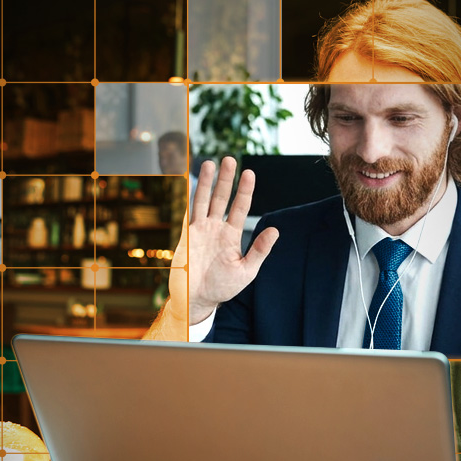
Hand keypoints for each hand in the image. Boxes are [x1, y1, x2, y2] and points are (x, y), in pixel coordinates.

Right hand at [167, 157, 278, 324]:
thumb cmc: (223, 287)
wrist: (197, 300)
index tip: (249, 173)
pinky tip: (189, 183)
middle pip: (222, 198)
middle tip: (229, 159)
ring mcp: (200, 231)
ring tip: (210, 163)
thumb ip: (259, 250)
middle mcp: (216, 229)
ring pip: (204, 201)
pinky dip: (189, 199)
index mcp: (232, 236)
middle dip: (226, 179)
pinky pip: (188, 214)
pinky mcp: (186, 237)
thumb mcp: (246, 271)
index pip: (240, 208)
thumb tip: (275, 230)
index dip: (245, 191)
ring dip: (207, 183)